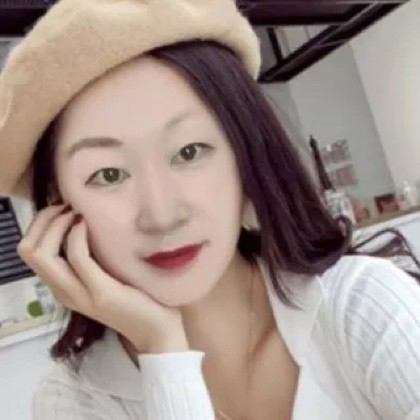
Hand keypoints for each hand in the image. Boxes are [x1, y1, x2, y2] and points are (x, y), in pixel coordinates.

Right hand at [17, 204, 188, 353]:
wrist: (156, 330)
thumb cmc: (135, 297)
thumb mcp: (104, 275)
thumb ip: (90, 259)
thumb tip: (83, 222)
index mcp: (63, 286)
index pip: (29, 252)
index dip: (39, 224)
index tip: (62, 208)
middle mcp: (63, 291)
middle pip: (29, 251)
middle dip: (42, 220)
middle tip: (66, 206)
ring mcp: (79, 294)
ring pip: (42, 255)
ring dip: (56, 225)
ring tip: (75, 213)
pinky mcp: (101, 292)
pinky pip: (77, 257)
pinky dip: (76, 235)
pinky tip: (86, 224)